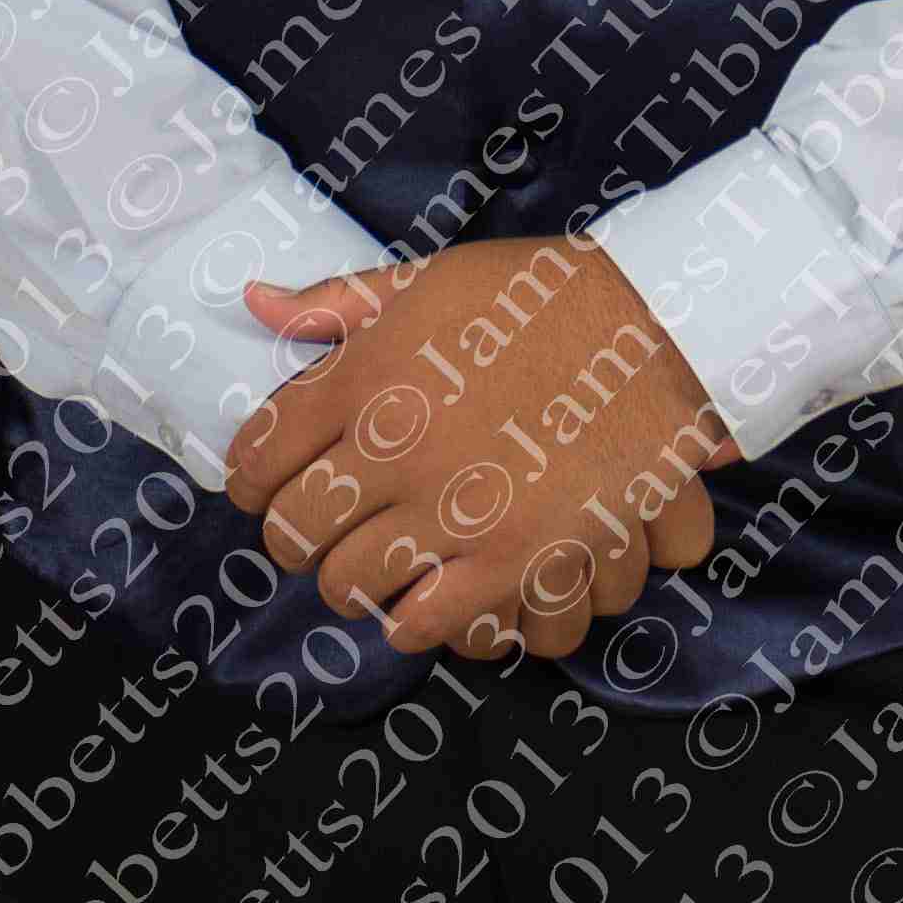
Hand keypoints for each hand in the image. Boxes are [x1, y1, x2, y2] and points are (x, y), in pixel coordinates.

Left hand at [221, 236, 742, 663]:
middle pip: (294, 528)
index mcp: (369, 374)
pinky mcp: (510, 560)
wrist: (654, 332)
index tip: (258, 482)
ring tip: (364, 566)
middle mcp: (397, 447)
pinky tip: (419, 596)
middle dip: (292, 535)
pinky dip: (410, 619)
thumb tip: (256, 303)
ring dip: (348, 581)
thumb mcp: (432, 279)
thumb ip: (341, 302)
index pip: (261, 450)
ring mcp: (452, 511)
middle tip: (311, 530)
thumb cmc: (540, 298)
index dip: (247, 475)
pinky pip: (423, 623)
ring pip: (349, 584)